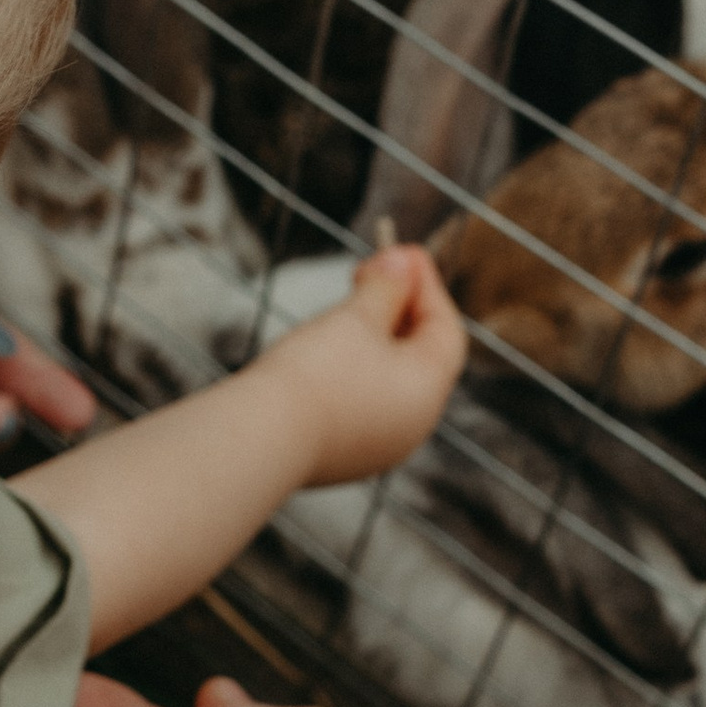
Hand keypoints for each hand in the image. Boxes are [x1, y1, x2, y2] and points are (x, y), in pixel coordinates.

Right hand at [267, 243, 467, 488]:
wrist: (259, 439)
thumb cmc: (313, 375)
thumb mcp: (355, 318)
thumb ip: (386, 288)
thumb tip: (401, 263)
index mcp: (428, 391)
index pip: (445, 328)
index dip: (426, 284)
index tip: (401, 251)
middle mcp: (415, 425)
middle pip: (421, 355)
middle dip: (400, 308)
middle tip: (372, 272)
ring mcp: (381, 445)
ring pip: (391, 381)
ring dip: (377, 338)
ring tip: (347, 307)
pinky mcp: (348, 455)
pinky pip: (365, 403)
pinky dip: (357, 371)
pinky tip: (330, 349)